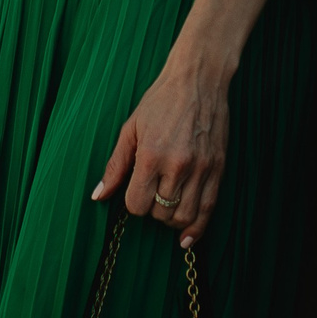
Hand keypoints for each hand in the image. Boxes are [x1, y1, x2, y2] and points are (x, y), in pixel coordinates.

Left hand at [91, 57, 228, 247]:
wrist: (198, 80)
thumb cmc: (160, 101)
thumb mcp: (130, 128)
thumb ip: (115, 165)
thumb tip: (98, 195)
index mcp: (151, 155)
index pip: (137, 204)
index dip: (132, 203)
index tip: (135, 190)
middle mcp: (178, 165)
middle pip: (160, 213)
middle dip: (152, 210)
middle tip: (151, 194)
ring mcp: (201, 168)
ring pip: (184, 217)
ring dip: (171, 220)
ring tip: (166, 206)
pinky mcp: (218, 169)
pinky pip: (208, 209)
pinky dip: (197, 228)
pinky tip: (186, 237)